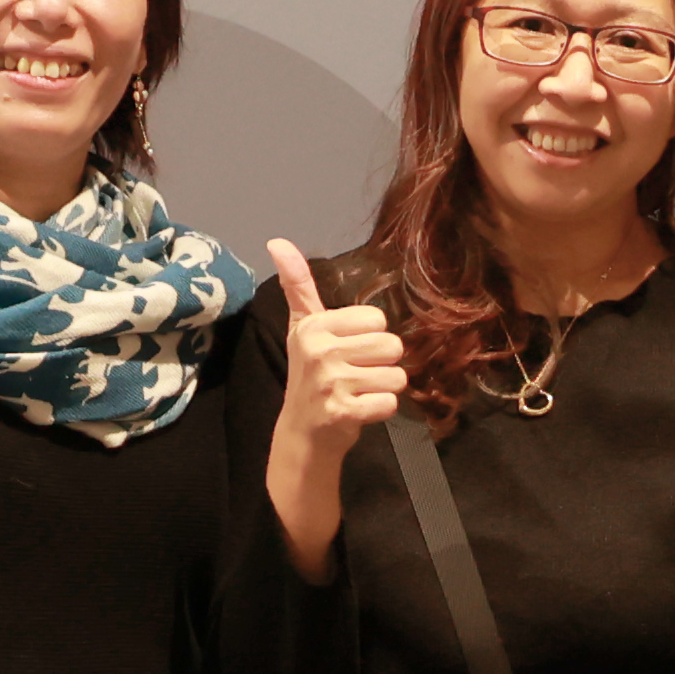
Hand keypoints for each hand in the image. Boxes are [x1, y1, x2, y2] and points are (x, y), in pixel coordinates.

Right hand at [269, 239, 403, 452]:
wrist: (303, 431)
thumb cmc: (310, 374)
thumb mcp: (303, 327)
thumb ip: (298, 285)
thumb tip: (277, 241)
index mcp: (314, 326)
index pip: (378, 319)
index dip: (371, 337)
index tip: (348, 351)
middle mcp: (319, 350)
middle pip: (392, 346)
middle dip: (383, 364)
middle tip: (357, 375)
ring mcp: (330, 383)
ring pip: (397, 376)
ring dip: (384, 388)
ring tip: (359, 392)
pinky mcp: (343, 412)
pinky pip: (390, 403)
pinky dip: (382, 410)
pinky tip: (360, 410)